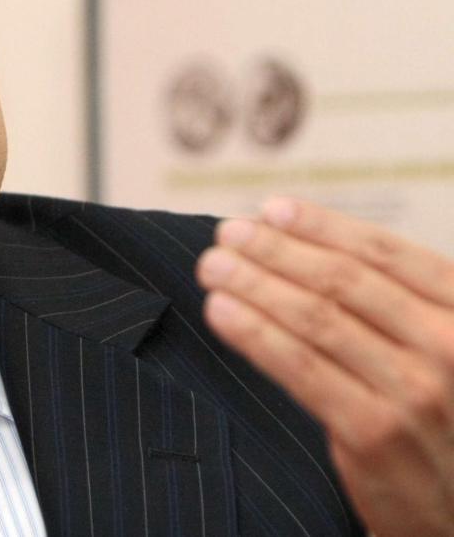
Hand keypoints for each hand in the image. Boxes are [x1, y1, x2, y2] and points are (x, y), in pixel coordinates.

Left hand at [196, 198, 453, 536]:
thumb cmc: (439, 419)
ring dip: (254, 283)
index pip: (384, 253)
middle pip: (342, 280)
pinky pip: (300, 367)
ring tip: (213, 265)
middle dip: (275, 250)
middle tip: (226, 232)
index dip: (322, 226)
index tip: (271, 209)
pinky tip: (221, 311)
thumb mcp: (440, 350)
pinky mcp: (373, 432)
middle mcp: (448, 346)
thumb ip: (392, 303)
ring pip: (315, 317)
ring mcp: (412, 391)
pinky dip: (254, 332)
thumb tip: (304, 245)